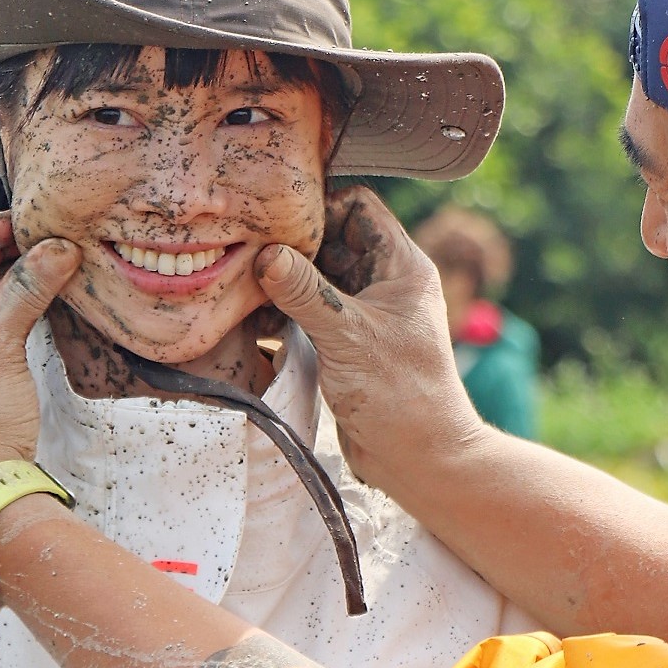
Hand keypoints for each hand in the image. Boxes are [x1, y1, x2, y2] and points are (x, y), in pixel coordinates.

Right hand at [254, 185, 482, 485]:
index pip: (359, 208)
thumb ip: (306, 292)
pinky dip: (285, 314)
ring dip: (283, 285)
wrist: (421, 459)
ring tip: (247, 293)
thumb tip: (266, 254)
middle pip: (331, 241)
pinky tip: (257, 323)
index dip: (320, 207)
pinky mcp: (348, 343)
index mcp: (402, 267)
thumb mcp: (348, 335)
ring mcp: (366, 314)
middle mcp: (385, 284)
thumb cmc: (401, 394)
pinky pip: (311, 313)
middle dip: (292, 248)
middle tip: (250, 254)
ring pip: (316, 279)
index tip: (277, 220)